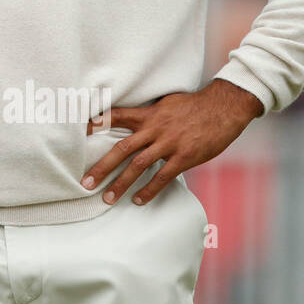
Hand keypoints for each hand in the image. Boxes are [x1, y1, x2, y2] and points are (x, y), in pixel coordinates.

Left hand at [81, 78, 263, 205]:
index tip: (80, 131)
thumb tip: (134, 122)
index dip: (98, 122)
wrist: (224, 107)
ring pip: (138, 165)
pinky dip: (149, 189)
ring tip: (107, 198)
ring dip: (121, 183)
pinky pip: (162, 176)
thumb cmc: (194, 106)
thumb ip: (149, 114)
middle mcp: (154, 128)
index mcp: (148, 114)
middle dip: (102, 166)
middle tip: (85, 182)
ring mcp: (169, 143)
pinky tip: (139, 200)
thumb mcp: (166, 103)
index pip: (116, 115)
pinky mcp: (184, 156)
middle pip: (121, 147)